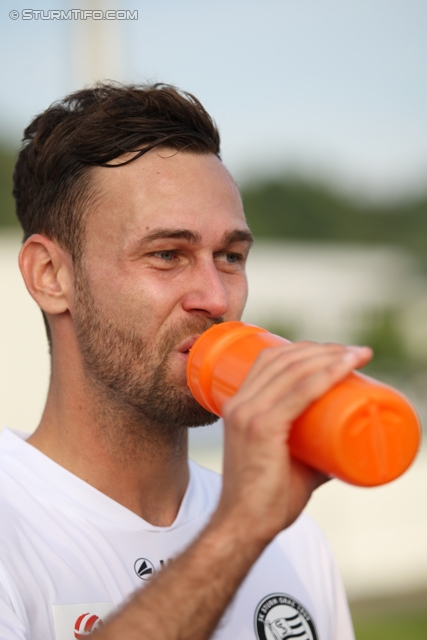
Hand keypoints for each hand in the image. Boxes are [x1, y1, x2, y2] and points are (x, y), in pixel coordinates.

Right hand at [215, 341, 371, 543]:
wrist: (243, 526)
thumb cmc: (266, 497)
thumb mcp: (287, 460)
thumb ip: (313, 449)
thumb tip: (345, 443)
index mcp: (239, 405)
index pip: (269, 360)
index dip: (303, 348)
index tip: (335, 352)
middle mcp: (240, 404)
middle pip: (283, 359)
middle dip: (322, 349)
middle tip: (352, 353)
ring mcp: (249, 414)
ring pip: (293, 370)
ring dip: (329, 356)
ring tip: (357, 355)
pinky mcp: (262, 428)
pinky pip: (299, 393)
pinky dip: (325, 375)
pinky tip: (344, 367)